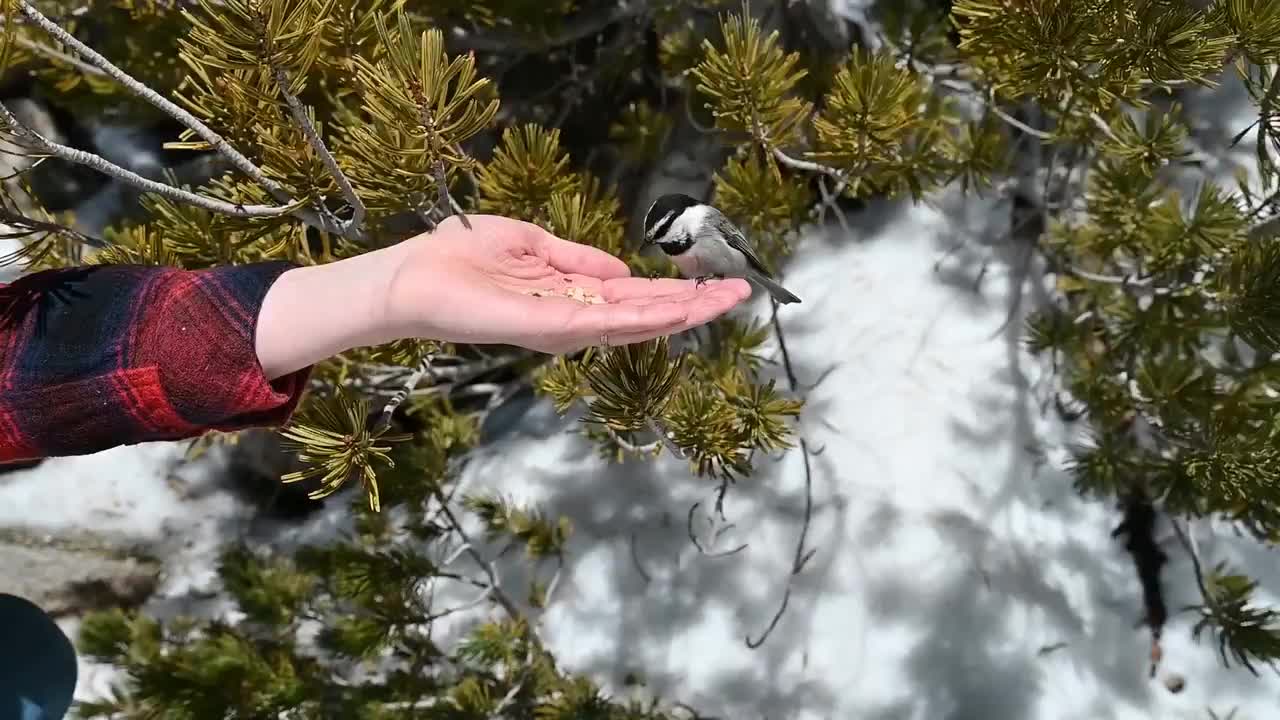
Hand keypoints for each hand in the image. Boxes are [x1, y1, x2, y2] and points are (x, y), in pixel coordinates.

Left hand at [380, 214, 751, 353]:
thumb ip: (577, 258)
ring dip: (680, 313)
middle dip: (693, 305)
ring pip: (634, 323)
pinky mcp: (547, 327)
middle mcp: (574, 317)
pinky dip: (642, 317)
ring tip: (724, 300)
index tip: (716, 283)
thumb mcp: (531, 244)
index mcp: (571, 295)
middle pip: (646, 315)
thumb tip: (623, 270)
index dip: (676, 292)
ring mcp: (563, 326)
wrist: (412, 277)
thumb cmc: (460, 257)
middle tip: (741, 293)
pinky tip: (676, 310)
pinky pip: (603, 323)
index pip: (634, 297)